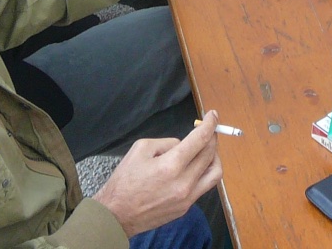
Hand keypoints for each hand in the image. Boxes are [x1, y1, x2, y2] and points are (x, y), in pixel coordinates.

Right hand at [94, 111, 223, 236]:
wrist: (117, 215)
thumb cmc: (125, 181)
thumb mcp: (140, 149)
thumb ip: (167, 143)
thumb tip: (183, 144)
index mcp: (171, 165)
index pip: (200, 140)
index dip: (210, 124)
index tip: (213, 115)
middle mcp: (184, 183)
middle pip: (210, 155)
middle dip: (212, 138)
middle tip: (208, 130)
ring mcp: (187, 198)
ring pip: (214, 173)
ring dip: (214, 157)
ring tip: (206, 150)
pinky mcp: (185, 208)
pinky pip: (203, 186)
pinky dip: (203, 172)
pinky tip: (194, 167)